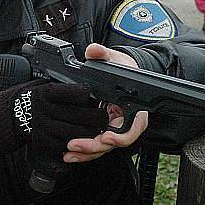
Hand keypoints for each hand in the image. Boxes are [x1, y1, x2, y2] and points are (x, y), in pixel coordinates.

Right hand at [0, 81, 108, 154]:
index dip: (87, 95)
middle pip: (80, 114)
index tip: (94, 95)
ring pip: (77, 132)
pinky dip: (78, 143)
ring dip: (92, 132)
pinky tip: (84, 140)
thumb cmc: (26, 98)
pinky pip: (66, 144)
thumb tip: (82, 85)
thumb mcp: (39, 85)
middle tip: (105, 115)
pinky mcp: (43, 142)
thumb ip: (58, 87)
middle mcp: (45, 110)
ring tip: (99, 129)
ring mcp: (44, 127)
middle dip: (97, 116)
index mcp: (45, 93)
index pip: (73, 93)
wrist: (5, 117)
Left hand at [62, 43, 145, 162]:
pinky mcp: (103, 130)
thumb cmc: (123, 68)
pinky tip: (70, 152)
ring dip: (87, 153)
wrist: (123, 72)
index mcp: (135, 109)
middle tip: (75, 144)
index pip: (132, 128)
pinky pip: (96, 144)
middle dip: (94, 147)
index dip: (120, 136)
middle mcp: (126, 122)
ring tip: (70, 153)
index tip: (106, 137)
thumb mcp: (115, 58)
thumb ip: (103, 54)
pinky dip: (84, 151)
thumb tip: (94, 50)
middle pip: (113, 142)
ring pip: (103, 147)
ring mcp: (114, 128)